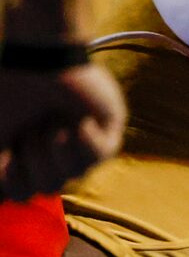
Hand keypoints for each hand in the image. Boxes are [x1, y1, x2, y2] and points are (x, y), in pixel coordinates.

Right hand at [0, 61, 122, 201]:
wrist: (37, 58)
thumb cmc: (9, 92)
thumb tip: (7, 198)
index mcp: (28, 157)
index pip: (21, 193)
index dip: (10, 175)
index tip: (8, 144)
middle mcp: (55, 155)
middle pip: (45, 187)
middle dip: (31, 156)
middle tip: (31, 125)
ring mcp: (83, 145)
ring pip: (71, 175)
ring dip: (53, 144)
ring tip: (53, 119)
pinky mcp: (110, 131)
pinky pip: (98, 156)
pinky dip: (82, 139)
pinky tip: (78, 121)